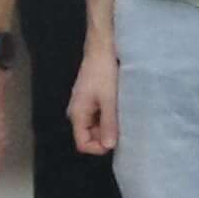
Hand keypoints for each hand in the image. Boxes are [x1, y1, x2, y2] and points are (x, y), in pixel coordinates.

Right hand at [66, 29, 119, 157]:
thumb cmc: (104, 73)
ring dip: (108, 126)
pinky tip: (118, 109)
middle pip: (88, 136)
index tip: (115, 141)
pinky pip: (98, 117)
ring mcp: (83, 106)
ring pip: (95, 127)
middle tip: (122, 127)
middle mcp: (77, 113)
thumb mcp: (109, 100)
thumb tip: (109, 146)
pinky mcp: (90, 100)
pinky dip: (108, 117)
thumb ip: (108, 124)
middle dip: (105, 137)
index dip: (98, 148)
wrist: (101, 49)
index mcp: (77, 114)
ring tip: (121, 116)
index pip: (82, 144)